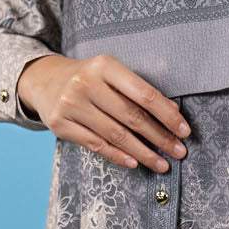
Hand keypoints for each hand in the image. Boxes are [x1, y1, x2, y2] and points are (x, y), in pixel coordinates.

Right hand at [16, 53, 189, 172]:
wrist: (44, 80)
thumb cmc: (89, 79)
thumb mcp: (111, 74)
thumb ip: (137, 91)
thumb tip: (172, 115)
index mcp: (105, 65)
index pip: (143, 93)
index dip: (167, 114)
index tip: (184, 131)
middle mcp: (86, 83)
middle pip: (131, 116)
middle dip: (160, 137)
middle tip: (179, 152)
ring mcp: (71, 104)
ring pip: (115, 134)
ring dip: (143, 153)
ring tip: (162, 163)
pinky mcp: (61, 125)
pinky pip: (96, 145)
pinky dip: (118, 156)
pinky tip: (135, 163)